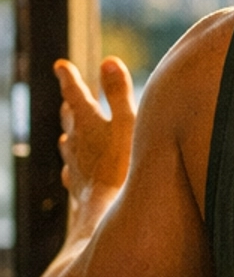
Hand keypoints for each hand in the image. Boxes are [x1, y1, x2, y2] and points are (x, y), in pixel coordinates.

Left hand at [56, 58, 134, 207]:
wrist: (108, 215)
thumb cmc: (124, 168)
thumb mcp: (128, 123)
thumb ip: (118, 94)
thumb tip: (108, 61)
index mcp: (87, 123)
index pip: (74, 94)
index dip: (68, 78)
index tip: (61, 66)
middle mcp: (76, 143)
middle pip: (70, 118)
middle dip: (71, 105)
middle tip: (69, 95)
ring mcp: (75, 166)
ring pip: (69, 144)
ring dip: (71, 133)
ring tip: (72, 130)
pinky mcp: (79, 187)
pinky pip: (73, 170)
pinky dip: (75, 163)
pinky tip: (76, 169)